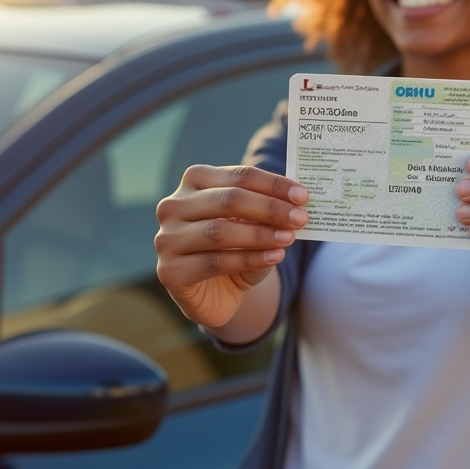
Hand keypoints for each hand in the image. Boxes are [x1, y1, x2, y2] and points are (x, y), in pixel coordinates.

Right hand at [155, 165, 308, 328]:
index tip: (303, 196)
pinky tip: (273, 257)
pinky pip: (215, 262)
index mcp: (194, 182)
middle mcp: (173, 206)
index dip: (273, 184)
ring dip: (260, 234)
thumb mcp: (252, 224)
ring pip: (219, 231)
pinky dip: (249, 259)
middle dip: (270, 208)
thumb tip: (297, 202)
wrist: (216, 292)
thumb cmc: (235, 248)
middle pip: (228, 199)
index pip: (238, 175)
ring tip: (289, 238)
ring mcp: (166, 238)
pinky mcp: (170, 271)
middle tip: (300, 218)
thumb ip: (267, 211)